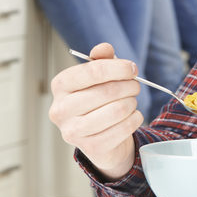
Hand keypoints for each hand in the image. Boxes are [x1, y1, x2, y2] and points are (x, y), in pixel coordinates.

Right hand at [48, 43, 143, 181]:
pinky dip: (135, 119)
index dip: (119, 68)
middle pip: (108, 90)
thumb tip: (104, 48)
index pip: (94, 71)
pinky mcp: (90, 148)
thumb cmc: (98, 99)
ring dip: (132, 103)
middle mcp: (60, 110)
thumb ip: (102, 59)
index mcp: (60, 86)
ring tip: (130, 102)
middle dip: (130, 86)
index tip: (133, 69)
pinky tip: (131, 116)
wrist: (100, 136)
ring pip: (118, 109)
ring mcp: (73, 131)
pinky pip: (125, 127)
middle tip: (135, 86)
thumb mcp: (99, 76)